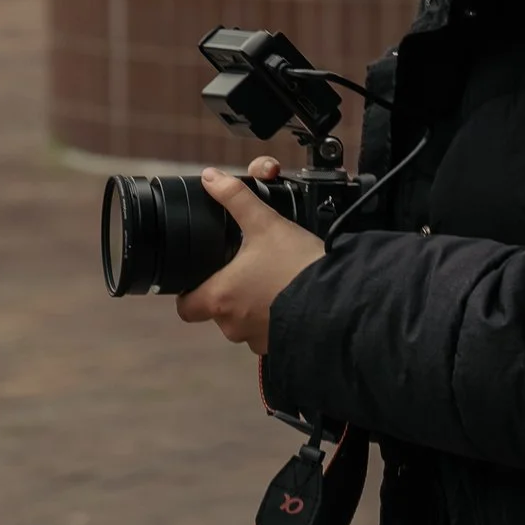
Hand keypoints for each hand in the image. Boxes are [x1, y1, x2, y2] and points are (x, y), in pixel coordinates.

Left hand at [175, 156, 325, 354]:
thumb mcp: (265, 223)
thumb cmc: (296, 265)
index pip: (185, 308)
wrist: (339, 300)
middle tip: (245, 271)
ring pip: (242, 324)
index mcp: (220, 297)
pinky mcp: (279, 346)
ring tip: (269, 282)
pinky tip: (287, 299)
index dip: (189, 293)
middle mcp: (233, 324)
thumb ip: (235, 198)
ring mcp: (256, 339)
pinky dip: (273, 318)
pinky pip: (267, 333)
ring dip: (251, 307)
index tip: (201, 278)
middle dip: (228, 293)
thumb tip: (211, 177)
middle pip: (217, 312)